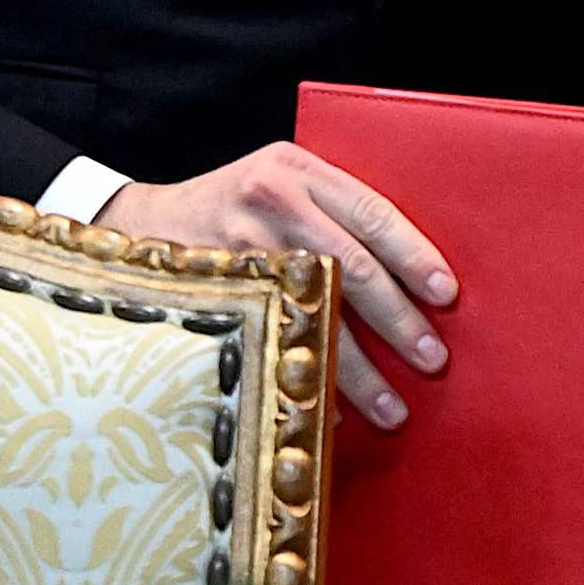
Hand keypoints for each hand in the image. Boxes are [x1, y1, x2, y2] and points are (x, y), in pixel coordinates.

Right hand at [99, 143, 454, 429]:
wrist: (137, 224)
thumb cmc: (231, 208)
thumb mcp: (281, 183)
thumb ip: (333, 212)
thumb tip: (411, 279)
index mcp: (298, 171)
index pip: (372, 213)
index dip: (414, 256)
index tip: (446, 295)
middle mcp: (271, 203)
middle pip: (352, 268)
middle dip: (398, 322)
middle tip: (433, 359)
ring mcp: (241, 250)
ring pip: (315, 316)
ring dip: (361, 372)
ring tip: (393, 409)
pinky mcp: (218, 293)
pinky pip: (274, 344)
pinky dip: (307, 381)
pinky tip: (332, 413)